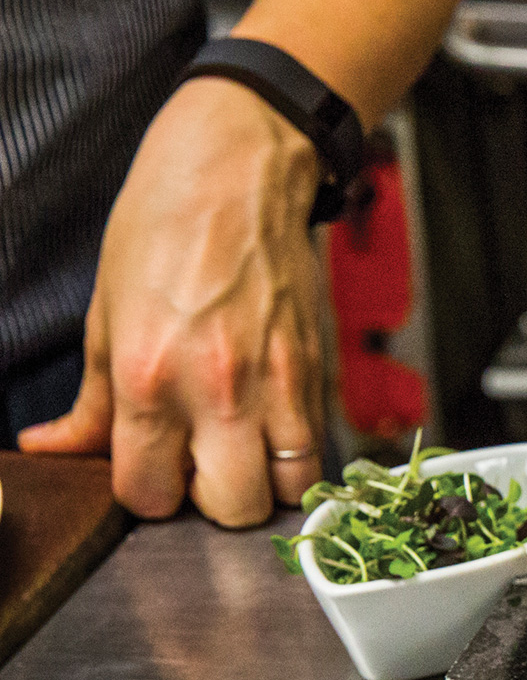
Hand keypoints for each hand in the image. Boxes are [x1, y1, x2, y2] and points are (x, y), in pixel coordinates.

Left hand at [20, 78, 327, 524]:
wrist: (237, 170)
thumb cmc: (163, 227)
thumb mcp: (104, 313)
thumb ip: (92, 400)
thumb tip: (55, 448)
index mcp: (149, 376)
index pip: (149, 493)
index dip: (145, 491)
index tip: (147, 468)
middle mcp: (219, 389)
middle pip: (230, 509)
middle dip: (209, 499)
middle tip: (196, 465)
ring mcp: (278, 382)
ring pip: (287, 489)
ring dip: (263, 482)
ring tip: (240, 451)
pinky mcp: (318, 370)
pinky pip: (316, 446)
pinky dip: (295, 450)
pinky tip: (269, 421)